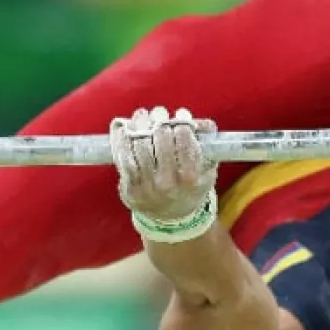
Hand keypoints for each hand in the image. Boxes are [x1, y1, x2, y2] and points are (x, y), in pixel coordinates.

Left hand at [110, 107, 216, 222]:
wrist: (171, 217)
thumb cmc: (191, 186)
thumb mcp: (207, 168)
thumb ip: (208, 144)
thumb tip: (204, 124)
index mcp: (190, 176)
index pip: (184, 137)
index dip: (181, 120)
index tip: (180, 114)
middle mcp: (168, 183)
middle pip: (160, 137)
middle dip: (159, 119)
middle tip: (159, 112)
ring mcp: (147, 186)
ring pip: (140, 144)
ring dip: (140, 124)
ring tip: (142, 116)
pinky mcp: (130, 188)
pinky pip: (123, 157)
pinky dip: (121, 138)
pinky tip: (123, 127)